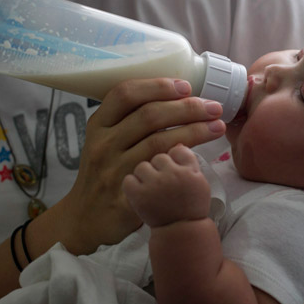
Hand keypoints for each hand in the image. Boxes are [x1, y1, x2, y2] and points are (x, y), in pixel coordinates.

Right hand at [60, 78, 225, 252]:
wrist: (85, 218)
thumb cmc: (102, 173)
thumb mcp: (104, 140)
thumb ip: (128, 120)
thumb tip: (172, 96)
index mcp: (98, 125)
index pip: (125, 94)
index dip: (157, 86)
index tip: (185, 85)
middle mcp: (104, 145)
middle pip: (149, 116)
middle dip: (186, 108)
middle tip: (213, 107)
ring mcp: (113, 171)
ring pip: (159, 143)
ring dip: (194, 131)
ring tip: (217, 125)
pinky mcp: (126, 196)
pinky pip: (160, 175)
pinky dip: (182, 161)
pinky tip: (200, 157)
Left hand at [123, 144, 211, 227]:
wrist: (179, 230)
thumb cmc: (190, 204)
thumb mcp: (199, 179)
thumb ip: (187, 158)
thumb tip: (175, 141)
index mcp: (188, 170)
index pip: (176, 148)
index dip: (173, 157)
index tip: (174, 168)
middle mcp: (171, 175)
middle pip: (158, 156)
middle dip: (159, 166)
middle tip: (163, 181)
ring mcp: (153, 184)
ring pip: (143, 166)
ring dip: (145, 174)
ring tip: (152, 188)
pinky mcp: (138, 195)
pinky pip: (129, 179)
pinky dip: (133, 185)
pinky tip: (140, 193)